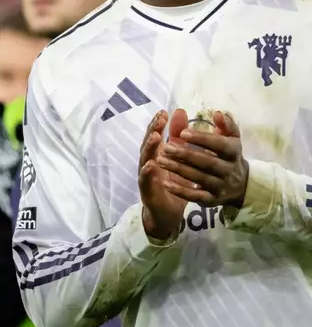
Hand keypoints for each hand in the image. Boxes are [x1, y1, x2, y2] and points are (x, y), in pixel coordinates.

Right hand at [139, 110, 187, 240]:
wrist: (167, 213)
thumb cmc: (173, 184)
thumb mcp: (180, 160)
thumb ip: (179, 139)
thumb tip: (180, 112)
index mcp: (157, 156)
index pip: (156, 137)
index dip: (158, 125)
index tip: (164, 112)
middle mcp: (149, 164)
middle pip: (148, 145)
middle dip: (152, 132)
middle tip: (159, 120)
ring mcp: (146, 178)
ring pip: (145, 160)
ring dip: (149, 148)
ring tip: (156, 137)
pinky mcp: (147, 192)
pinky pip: (145, 181)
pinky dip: (147, 173)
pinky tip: (151, 165)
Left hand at [156, 109, 248, 207]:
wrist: (239, 185)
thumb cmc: (229, 156)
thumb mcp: (230, 140)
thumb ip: (225, 125)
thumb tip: (218, 113)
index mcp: (233, 152)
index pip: (219, 144)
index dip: (202, 139)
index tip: (182, 133)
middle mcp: (228, 170)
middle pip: (207, 162)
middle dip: (185, 154)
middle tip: (165, 147)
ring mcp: (220, 186)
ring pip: (199, 178)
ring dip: (178, 170)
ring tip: (160, 160)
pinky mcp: (211, 200)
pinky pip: (196, 196)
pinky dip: (181, 191)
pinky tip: (165, 183)